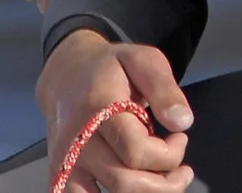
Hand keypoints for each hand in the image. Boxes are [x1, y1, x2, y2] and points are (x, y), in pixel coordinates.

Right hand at [38, 29, 193, 192]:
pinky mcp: (60, 177)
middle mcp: (77, 140)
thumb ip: (164, 89)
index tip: (180, 138)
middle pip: (124, 183)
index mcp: (98, 108)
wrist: (66, 76)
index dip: (169, 154)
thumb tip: (182, 122)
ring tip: (163, 181)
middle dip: (164, 182)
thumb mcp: (143, 61)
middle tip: (178, 166)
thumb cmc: (110, 69)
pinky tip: (134, 188)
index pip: (137, 151)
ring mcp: (65, 163)